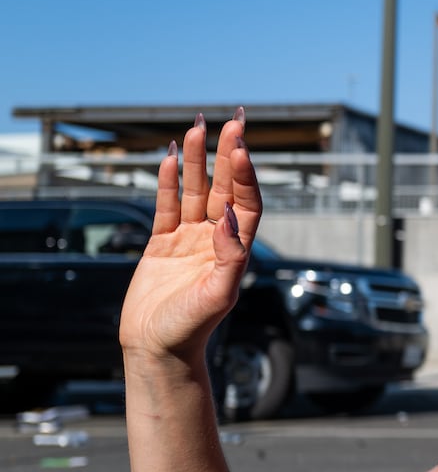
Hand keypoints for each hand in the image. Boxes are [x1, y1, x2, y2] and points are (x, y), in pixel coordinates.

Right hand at [119, 110, 259, 362]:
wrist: (157, 349)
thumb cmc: (190, 328)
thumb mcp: (217, 295)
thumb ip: (230, 258)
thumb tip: (233, 219)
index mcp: (234, 250)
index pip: (245, 203)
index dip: (244, 176)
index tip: (241, 149)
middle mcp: (214, 240)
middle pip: (224, 188)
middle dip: (227, 155)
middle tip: (232, 122)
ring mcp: (188, 240)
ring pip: (194, 191)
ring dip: (197, 161)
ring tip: (197, 128)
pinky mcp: (161, 245)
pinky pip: (166, 206)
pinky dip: (169, 182)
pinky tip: (171, 158)